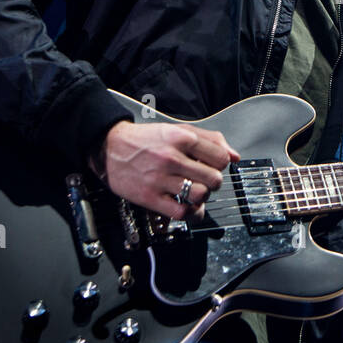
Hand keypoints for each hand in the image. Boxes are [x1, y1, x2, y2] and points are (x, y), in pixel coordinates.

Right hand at [93, 121, 239, 221]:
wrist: (108, 147)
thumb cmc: (145, 140)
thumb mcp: (178, 130)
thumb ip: (209, 139)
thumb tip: (234, 156)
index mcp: (181, 138)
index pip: (220, 157)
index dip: (221, 164)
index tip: (212, 165)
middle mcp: (171, 157)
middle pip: (213, 178)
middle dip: (214, 182)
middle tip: (204, 180)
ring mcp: (160, 179)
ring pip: (200, 195)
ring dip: (203, 197)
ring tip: (195, 192)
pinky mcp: (150, 197)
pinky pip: (181, 212)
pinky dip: (191, 213)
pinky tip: (189, 206)